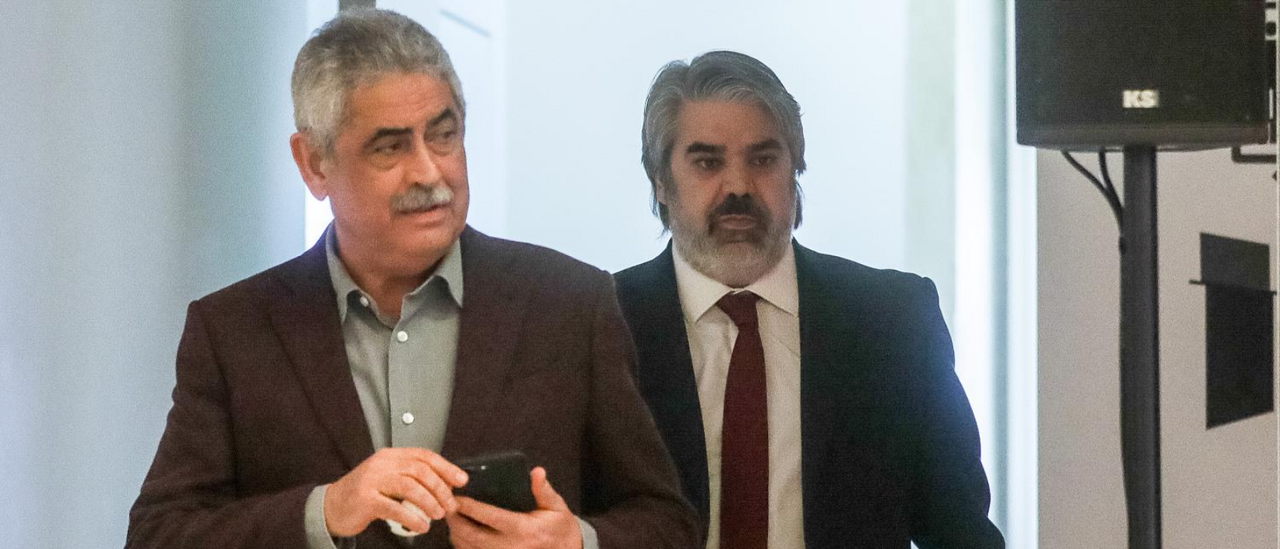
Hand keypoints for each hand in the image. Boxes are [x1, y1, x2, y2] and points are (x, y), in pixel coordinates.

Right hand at [323, 447, 468, 536]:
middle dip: (440, 488)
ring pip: (409, 487)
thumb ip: (412, 478)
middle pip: (420, 471)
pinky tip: (421, 526)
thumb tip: (446, 484)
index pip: (424, 456)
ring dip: (429, 502)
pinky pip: (394, 508)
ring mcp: (372, 480)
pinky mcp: (365, 499)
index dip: (446, 467)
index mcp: (391, 456)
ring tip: (438, 515)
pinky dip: (412, 518)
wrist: (332, 507)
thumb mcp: (389, 479)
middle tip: (450, 505)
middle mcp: (382, 464)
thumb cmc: (366, 494)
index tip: (462, 480)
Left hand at [447, 467, 583, 548]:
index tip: (457, 497)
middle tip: (447, 505)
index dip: (471, 508)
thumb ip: (543, 490)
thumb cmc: (559, 527)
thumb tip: (536, 472)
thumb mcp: (556, 507)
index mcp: (524, 530)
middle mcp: (510, 547)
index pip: (490, 517)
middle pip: (473, 536)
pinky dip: (463, 545)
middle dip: (455, 521)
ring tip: (450, 517)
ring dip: (456, 534)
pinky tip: (459, 533)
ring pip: (470, 548)